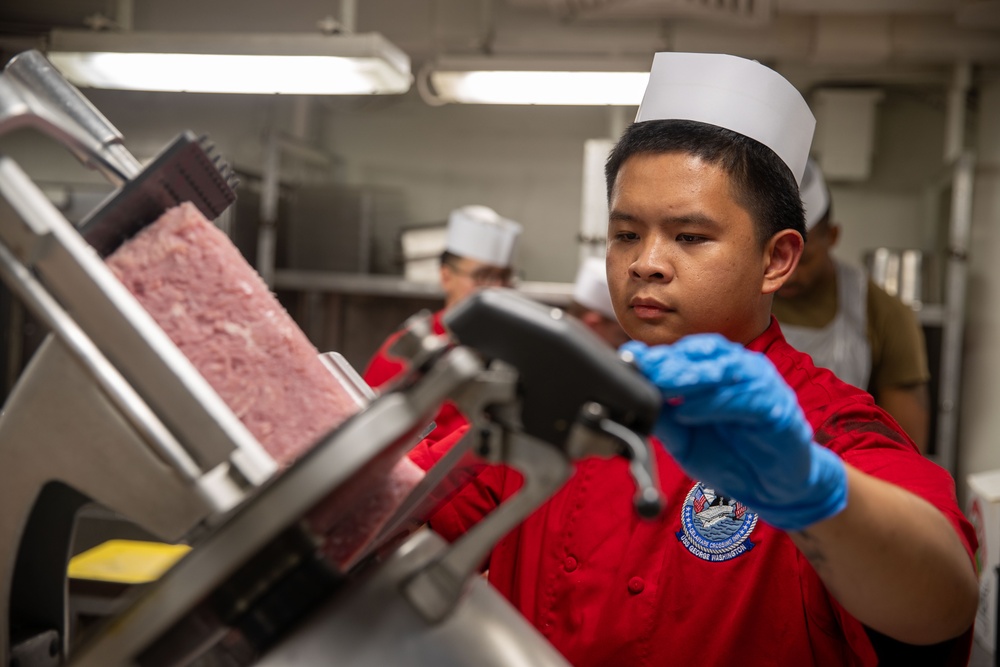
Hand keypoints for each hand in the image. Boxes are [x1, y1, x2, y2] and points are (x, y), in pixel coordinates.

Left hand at [620, 334, 846, 530]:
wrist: (772, 491)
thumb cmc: (730, 457)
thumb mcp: (685, 439)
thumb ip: (663, 417)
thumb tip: (632, 395)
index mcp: (718, 372)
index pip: (687, 353)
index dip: (658, 355)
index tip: (630, 359)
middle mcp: (741, 371)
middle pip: (705, 354)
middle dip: (671, 361)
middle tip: (645, 368)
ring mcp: (762, 386)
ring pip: (725, 370)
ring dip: (691, 377)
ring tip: (663, 384)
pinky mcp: (778, 408)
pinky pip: (746, 399)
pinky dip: (714, 404)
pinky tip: (688, 412)